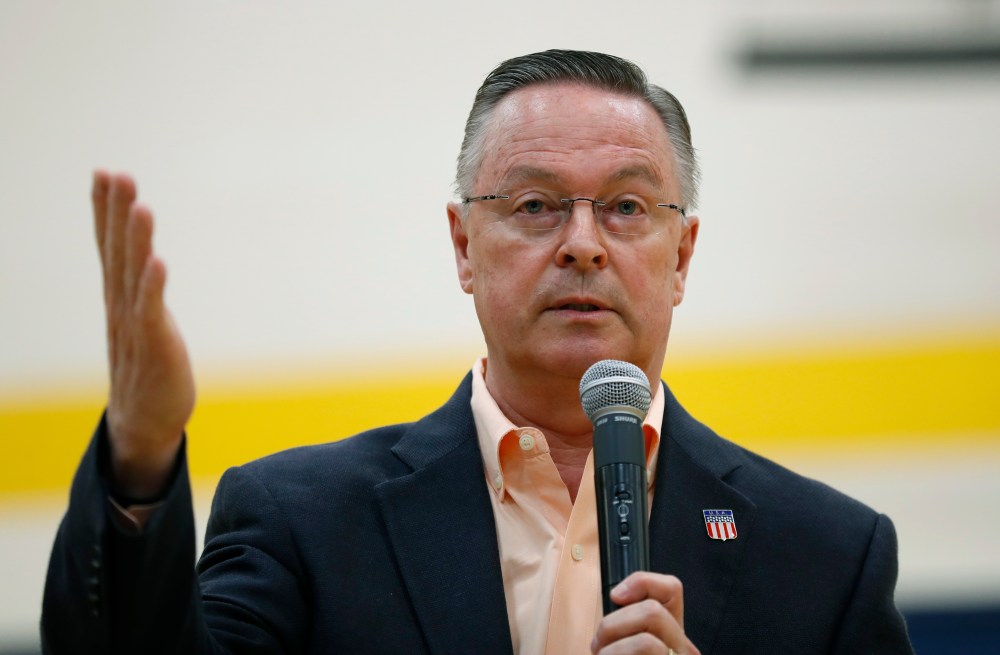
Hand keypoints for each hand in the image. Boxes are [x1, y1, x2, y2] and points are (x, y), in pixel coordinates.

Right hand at [93, 171, 195, 499]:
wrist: (144, 422)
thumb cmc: (148, 369)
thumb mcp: (143, 322)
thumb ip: (142, 292)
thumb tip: (146, 260)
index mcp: (120, 299)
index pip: (110, 247)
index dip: (106, 211)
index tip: (104, 173)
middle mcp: (122, 307)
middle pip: (118, 251)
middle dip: (116, 212)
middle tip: (115, 174)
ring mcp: (135, 326)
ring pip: (134, 275)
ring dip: (136, 241)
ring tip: (139, 205)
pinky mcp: (154, 345)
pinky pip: (152, 312)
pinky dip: (154, 286)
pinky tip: (158, 261)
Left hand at [591, 572, 700, 654]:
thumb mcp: (620, 635)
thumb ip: (626, 615)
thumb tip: (618, 594)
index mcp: (672, 631)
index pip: (672, 588)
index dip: (642, 582)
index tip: (616, 595)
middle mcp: (682, 647)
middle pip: (652, 611)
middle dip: (613, 626)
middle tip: (601, 644)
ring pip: (645, 641)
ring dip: (612, 649)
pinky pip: (640, 650)